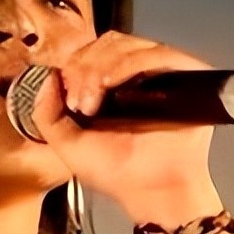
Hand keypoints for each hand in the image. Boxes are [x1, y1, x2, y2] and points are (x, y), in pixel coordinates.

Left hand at [27, 31, 217, 214]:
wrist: (149, 190)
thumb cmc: (115, 172)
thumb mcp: (66, 144)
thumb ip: (47, 112)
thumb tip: (48, 76)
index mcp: (110, 86)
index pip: (90, 52)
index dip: (74, 66)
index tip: (70, 99)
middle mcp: (137, 75)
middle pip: (106, 43)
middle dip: (85, 68)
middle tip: (82, 103)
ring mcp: (162, 74)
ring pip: (127, 44)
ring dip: (102, 66)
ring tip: (95, 102)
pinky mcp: (186, 75)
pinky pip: (157, 53)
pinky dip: (130, 62)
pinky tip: (114, 83)